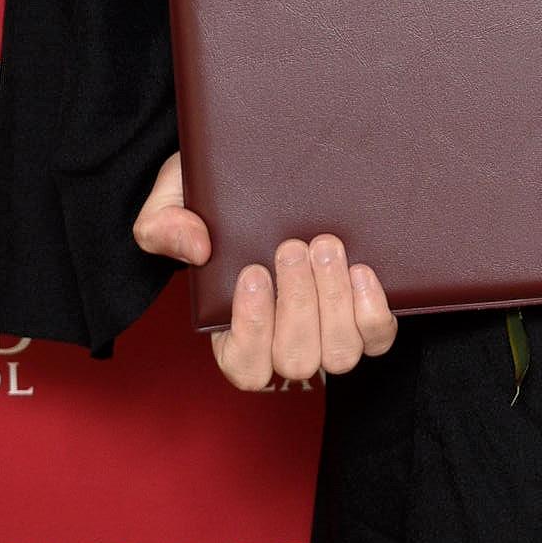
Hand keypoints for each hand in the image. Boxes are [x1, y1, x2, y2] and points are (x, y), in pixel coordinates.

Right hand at [131, 151, 398, 389]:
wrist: (264, 176)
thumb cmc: (215, 201)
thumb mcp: (174, 201)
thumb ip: (163, 224)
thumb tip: (194, 248)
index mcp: (235, 333)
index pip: (245, 365)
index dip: (253, 330)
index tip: (253, 273)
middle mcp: (285, 345)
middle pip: (297, 359)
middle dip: (297, 304)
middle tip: (293, 247)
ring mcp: (329, 335)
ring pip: (339, 354)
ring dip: (335, 301)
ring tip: (324, 247)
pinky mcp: (365, 318)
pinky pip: (378, 337)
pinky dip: (372, 309)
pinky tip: (361, 269)